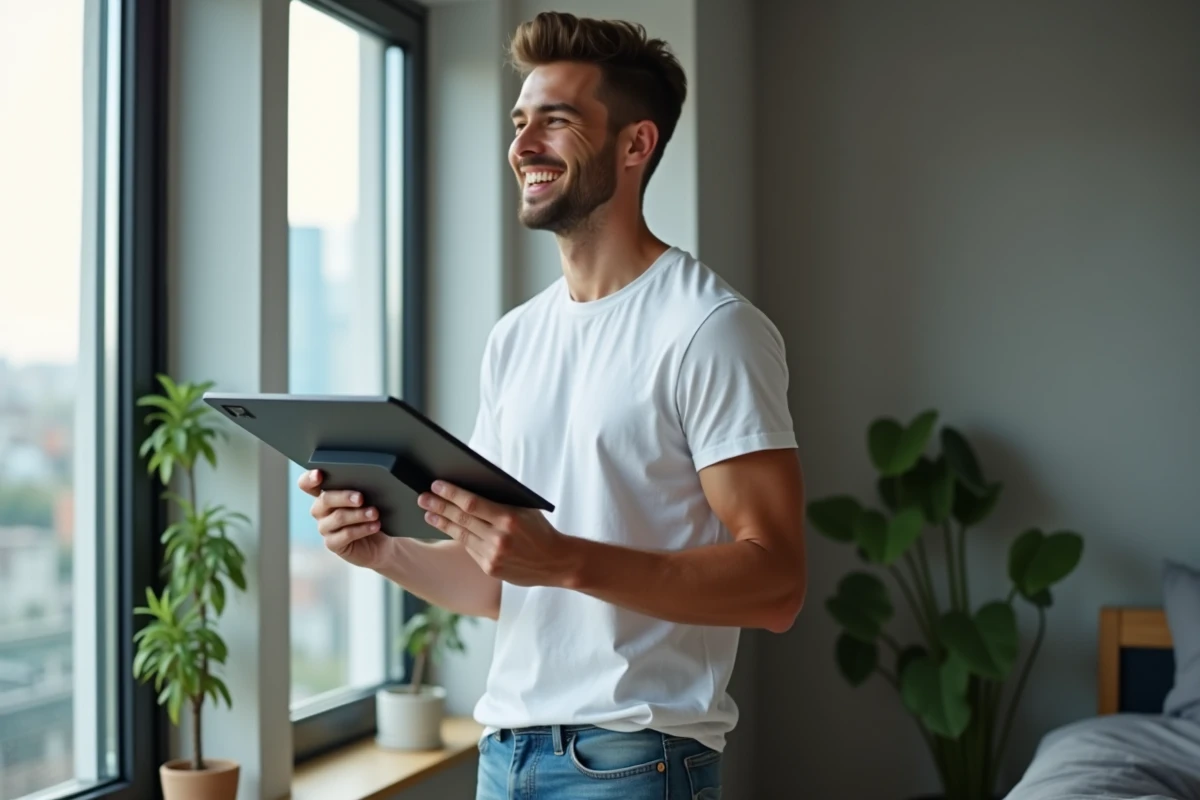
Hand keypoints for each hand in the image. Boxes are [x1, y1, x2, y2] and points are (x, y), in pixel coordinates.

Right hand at [298, 469, 391, 569]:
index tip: (319, 474)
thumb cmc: (375, 515)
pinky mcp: (333, 543)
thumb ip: (362, 488)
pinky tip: (374, 526)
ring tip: (374, 513)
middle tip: (361, 498)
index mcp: (327, 494)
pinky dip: (362, 529)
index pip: (308, 484)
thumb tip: (368, 481)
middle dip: (344, 496)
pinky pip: (345, 534)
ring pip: (337, 517)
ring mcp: (326, 528)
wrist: (384, 542)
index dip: (309, 478)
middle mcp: (321, 510)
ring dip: (358, 514)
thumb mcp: (371, 498)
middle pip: (324, 499)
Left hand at [417, 481, 577, 586]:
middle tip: (423, 497)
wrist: (556, 562)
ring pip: (461, 535)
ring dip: (441, 522)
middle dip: (439, 506)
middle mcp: (499, 538)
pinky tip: (446, 528)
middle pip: (461, 519)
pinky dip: (457, 537)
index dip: (451, 493)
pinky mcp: (490, 568)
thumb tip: (471, 486)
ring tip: (428, 512)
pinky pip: (469, 549)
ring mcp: (493, 555)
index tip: (436, 485)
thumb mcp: (526, 509)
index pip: (472, 503)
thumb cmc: (540, 530)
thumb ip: (501, 500)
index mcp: (509, 518)